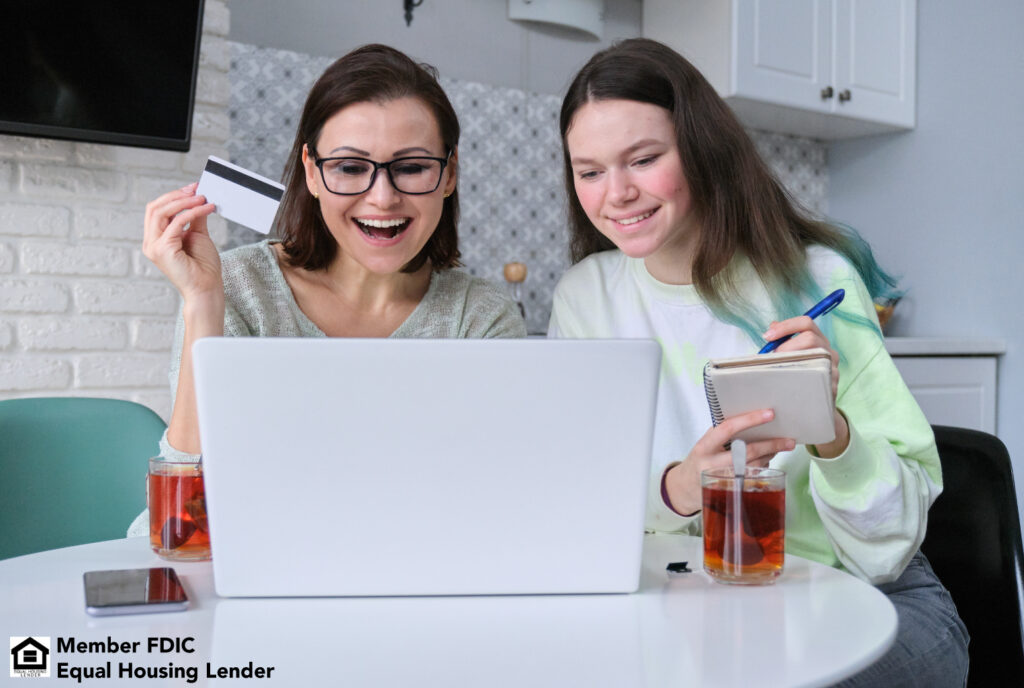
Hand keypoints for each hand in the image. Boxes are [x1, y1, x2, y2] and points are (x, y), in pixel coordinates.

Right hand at [142, 183, 221, 301]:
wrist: (206, 288)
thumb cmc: (203, 267)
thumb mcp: (197, 235)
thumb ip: (194, 217)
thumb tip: (197, 199)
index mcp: (156, 239)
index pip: (157, 210)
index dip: (174, 196)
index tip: (193, 189)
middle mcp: (151, 242)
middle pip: (155, 207)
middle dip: (177, 195)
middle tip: (196, 189)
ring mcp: (154, 246)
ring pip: (161, 212)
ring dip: (184, 201)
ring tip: (202, 198)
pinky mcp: (162, 249)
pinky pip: (176, 222)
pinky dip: (192, 212)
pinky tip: (206, 208)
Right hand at [663, 409, 795, 515]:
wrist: (685, 488)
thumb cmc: (700, 461)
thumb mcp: (705, 445)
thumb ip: (723, 434)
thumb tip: (753, 420)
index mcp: (704, 447)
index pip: (727, 428)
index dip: (749, 420)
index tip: (769, 413)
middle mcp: (712, 465)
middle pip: (748, 452)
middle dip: (771, 445)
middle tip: (788, 440)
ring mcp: (723, 480)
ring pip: (754, 466)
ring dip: (770, 455)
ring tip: (781, 446)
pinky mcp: (732, 492)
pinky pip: (754, 477)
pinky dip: (763, 466)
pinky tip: (767, 460)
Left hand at [762, 315, 849, 456]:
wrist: (818, 406)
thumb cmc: (801, 377)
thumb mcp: (794, 357)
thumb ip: (784, 341)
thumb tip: (772, 326)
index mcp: (819, 340)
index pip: (806, 323)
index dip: (786, 326)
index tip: (767, 336)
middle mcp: (829, 352)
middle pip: (810, 338)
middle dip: (786, 346)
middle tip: (772, 357)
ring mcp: (833, 369)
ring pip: (813, 357)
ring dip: (790, 361)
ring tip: (777, 370)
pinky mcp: (832, 386)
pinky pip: (815, 379)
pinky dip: (796, 379)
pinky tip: (785, 384)